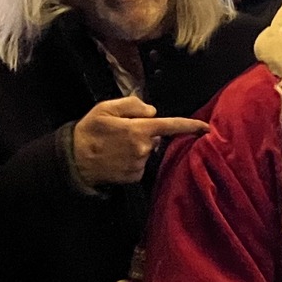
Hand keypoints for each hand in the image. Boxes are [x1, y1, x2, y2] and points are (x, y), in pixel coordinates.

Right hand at [69, 97, 210, 186]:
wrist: (75, 160)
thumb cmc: (89, 131)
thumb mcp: (106, 108)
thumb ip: (132, 105)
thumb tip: (152, 111)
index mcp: (138, 129)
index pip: (171, 125)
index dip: (190, 126)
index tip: (206, 128)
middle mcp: (143, 148)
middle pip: (155, 138)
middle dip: (144, 134)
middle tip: (121, 132)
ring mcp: (139, 165)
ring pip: (147, 152)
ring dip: (137, 148)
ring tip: (115, 147)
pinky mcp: (134, 176)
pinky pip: (140, 165)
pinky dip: (132, 161)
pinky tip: (116, 159)